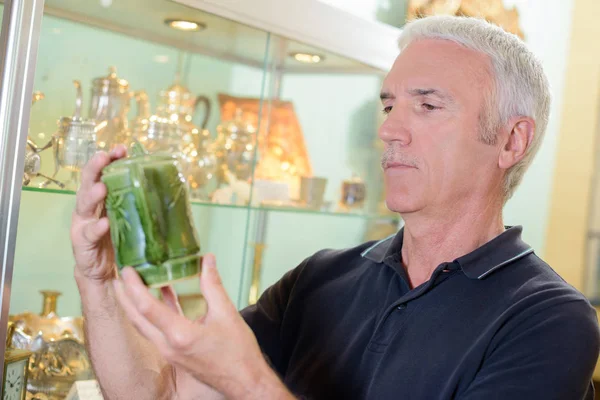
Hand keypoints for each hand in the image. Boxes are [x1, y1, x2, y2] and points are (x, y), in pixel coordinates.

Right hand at [71, 146, 126, 283]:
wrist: (102, 271)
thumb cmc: (117, 240)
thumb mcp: (129, 218)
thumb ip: (139, 203)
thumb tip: (168, 186)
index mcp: (101, 198)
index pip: (104, 173)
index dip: (110, 160)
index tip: (121, 149)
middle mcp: (89, 207)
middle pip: (89, 182)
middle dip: (95, 168)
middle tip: (104, 157)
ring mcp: (83, 224)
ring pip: (84, 204)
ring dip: (93, 194)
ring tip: (102, 187)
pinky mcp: (82, 244)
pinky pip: (89, 234)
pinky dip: (96, 228)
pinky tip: (104, 223)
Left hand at [113, 254, 293, 399]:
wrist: (245, 382)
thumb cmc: (239, 353)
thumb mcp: (227, 314)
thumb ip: (212, 285)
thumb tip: (206, 260)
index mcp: (180, 335)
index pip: (147, 308)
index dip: (134, 286)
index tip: (127, 270)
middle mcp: (169, 346)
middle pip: (137, 318)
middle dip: (124, 296)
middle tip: (117, 275)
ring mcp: (170, 352)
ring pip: (144, 325)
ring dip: (135, 305)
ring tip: (131, 284)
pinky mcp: (175, 353)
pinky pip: (157, 330)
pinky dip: (154, 312)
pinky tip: (161, 294)